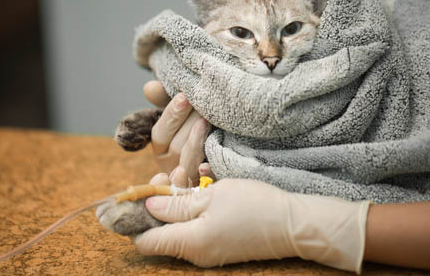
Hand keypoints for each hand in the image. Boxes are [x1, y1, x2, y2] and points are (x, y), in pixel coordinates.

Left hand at [134, 178, 369, 272]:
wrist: (294, 224)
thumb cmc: (254, 206)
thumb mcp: (212, 197)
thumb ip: (176, 204)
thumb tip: (148, 205)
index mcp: (190, 242)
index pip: (144, 240)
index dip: (135, 218)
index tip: (137, 193)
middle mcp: (195, 253)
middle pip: (159, 232)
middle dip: (156, 203)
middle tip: (167, 177)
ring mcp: (207, 251)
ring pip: (176, 228)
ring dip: (173, 203)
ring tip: (183, 176)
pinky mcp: (218, 245)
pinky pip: (192, 229)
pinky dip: (188, 210)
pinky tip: (197, 189)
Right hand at [144, 81, 213, 186]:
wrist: (228, 147)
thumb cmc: (198, 126)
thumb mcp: (182, 113)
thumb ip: (165, 99)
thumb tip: (150, 87)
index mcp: (162, 148)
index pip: (161, 133)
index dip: (172, 115)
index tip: (184, 96)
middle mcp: (172, 164)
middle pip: (176, 147)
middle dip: (189, 125)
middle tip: (203, 104)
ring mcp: (190, 177)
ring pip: (188, 162)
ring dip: (196, 142)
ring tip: (207, 121)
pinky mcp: (208, 184)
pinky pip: (205, 182)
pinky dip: (205, 173)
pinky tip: (207, 165)